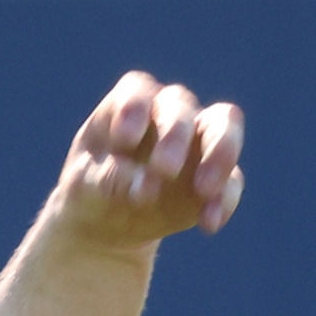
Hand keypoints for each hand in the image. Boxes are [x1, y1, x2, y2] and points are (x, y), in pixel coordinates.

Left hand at [51, 71, 245, 252]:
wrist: (107, 224)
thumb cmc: (91, 190)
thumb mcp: (85, 187)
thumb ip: (110, 180)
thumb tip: (147, 188)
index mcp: (127, 106)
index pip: (137, 91)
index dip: (135, 109)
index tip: (124, 141)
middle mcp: (165, 113)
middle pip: (180, 106)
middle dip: (175, 135)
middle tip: (164, 169)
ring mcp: (196, 140)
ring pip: (224, 124)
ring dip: (219, 152)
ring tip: (204, 189)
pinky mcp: (215, 175)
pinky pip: (231, 180)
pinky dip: (224, 199)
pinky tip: (208, 223)